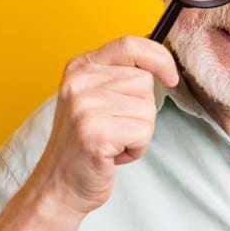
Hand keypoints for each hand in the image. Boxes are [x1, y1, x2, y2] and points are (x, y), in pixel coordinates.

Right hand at [28, 35, 178, 216]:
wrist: (58, 186)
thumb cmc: (85, 142)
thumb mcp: (95, 97)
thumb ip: (120, 75)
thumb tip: (161, 59)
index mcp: (80, 67)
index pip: (130, 44)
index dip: (159, 57)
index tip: (171, 77)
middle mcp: (79, 82)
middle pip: (144, 81)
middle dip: (142, 109)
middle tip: (116, 127)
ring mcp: (84, 106)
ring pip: (147, 108)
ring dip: (139, 131)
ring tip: (113, 141)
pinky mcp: (94, 132)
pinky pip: (143, 132)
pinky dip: (136, 149)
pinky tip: (113, 154)